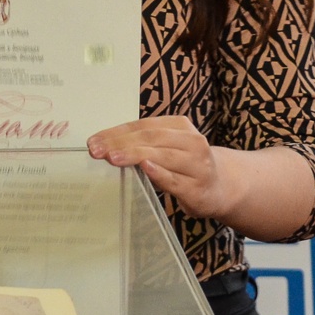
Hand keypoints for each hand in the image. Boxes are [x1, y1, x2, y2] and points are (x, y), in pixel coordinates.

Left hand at [87, 116, 244, 222]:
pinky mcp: (196, 188)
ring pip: (162, 156)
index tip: (94, 141)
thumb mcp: (167, 148)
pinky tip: (145, 168)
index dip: (116, 132)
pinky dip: (159, 173)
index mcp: (180, 126)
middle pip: (151, 138)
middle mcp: (191, 142)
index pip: (142, 126)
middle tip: (96, 150)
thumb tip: (106, 146)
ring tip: (112, 158)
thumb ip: (142, 144)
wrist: (220, 188)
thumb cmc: (184, 166)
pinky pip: (174, 179)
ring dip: (134, 155)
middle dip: (120, 143)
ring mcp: (196, 165)